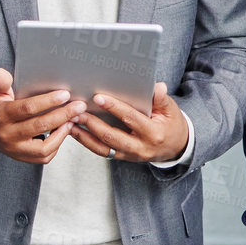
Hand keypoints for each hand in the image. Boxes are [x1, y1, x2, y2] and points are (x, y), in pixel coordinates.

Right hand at [0, 68, 83, 164]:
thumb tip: (4, 74)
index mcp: (1, 115)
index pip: (27, 109)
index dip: (48, 101)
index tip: (65, 94)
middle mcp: (7, 134)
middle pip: (39, 126)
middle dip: (63, 115)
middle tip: (79, 107)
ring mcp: (14, 148)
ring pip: (44, 148)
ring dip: (61, 134)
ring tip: (72, 121)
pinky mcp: (20, 156)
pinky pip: (43, 156)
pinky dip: (56, 145)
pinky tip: (62, 132)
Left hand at [69, 83, 189, 163]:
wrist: (175, 147)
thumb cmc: (171, 124)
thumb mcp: (171, 110)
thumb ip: (161, 99)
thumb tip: (157, 86)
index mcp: (153, 133)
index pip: (131, 118)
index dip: (114, 108)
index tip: (98, 98)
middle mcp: (140, 147)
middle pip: (111, 137)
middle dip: (92, 123)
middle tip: (77, 111)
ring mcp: (130, 155)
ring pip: (102, 148)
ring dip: (84, 135)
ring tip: (70, 122)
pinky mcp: (122, 157)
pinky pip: (101, 152)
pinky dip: (86, 141)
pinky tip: (75, 132)